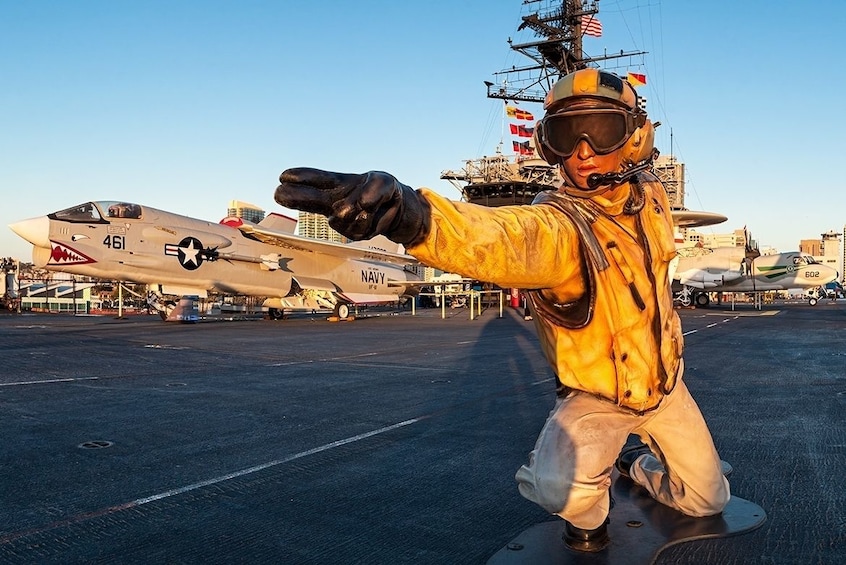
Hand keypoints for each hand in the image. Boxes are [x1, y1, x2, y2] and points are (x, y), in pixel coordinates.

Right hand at [275, 168, 429, 243]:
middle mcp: (334, 202)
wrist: (397, 210)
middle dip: (295, 196)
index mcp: (337, 184)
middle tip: (278, 192)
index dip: (300, 177)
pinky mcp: (352, 233)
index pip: (317, 179)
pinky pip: (360, 227)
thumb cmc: (384, 189)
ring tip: (371, 205)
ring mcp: (341, 219)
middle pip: (310, 199)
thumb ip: (375, 188)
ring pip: (343, 215)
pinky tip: (374, 217)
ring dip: (361, 210)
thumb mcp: (384, 181)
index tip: (284, 177)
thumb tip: (362, 203)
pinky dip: (371, 222)